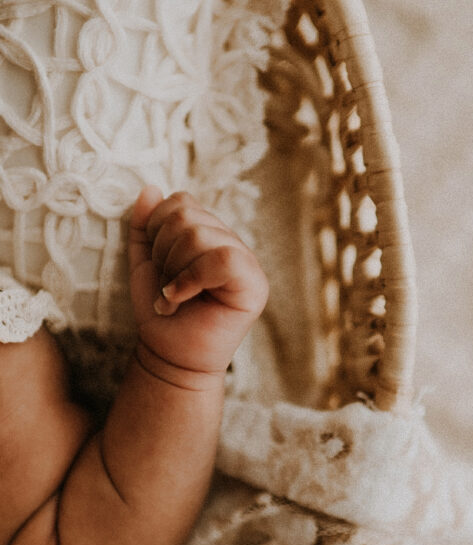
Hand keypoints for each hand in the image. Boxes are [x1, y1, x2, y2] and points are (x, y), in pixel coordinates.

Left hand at [128, 186, 267, 378]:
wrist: (168, 356)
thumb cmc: (161, 311)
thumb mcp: (145, 261)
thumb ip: (145, 225)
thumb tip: (149, 188)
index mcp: (211, 234)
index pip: (181, 203)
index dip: (156, 230)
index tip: (156, 266)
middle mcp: (232, 243)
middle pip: (186, 218)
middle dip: (163, 254)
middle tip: (166, 285)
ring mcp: (247, 263)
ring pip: (199, 235)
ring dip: (172, 271)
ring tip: (173, 296)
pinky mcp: (254, 286)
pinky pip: (221, 259)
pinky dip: (190, 279)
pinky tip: (179, 299)